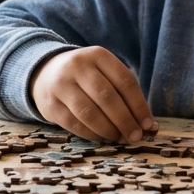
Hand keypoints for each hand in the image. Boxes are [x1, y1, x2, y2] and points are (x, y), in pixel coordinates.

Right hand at [30, 46, 154, 142]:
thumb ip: (125, 94)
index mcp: (98, 55)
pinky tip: (103, 137)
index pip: (125, 81)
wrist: (45, 72)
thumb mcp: (104, 73)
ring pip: (90, 113)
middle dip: (125, 121)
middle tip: (136, 137)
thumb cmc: (86, 76)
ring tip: (120, 138)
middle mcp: (78, 66)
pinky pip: (75, 125)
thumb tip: (148, 126)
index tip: (148, 124)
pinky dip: (93, 135)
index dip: (139, 105)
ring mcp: (61, 85)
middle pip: (107, 97)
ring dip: (109, 130)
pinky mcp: (51, 105)